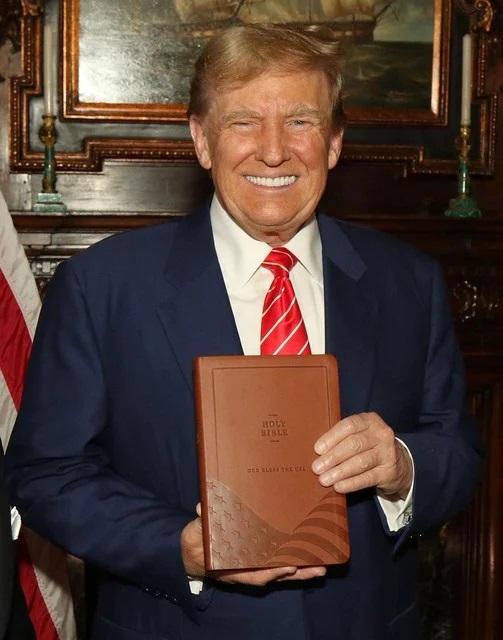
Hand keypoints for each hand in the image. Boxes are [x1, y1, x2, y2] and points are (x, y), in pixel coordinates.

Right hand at [181, 504, 326, 584]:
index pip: (253, 574)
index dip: (269, 573)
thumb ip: (201, 522)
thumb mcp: (196, 532)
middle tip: (318, 569)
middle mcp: (246, 570)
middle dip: (297, 574)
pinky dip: (293, 562)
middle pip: (275, 575)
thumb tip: (202, 508)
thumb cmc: (196, 542)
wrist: (193, 551)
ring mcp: (253, 566)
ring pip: (280, 571)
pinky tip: (309, 557)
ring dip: (301, 570)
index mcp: (232, 567)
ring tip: (322, 566)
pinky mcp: (258, 559)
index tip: (285, 568)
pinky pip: (278, 562)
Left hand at [311, 412, 412, 498]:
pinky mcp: (389, 472)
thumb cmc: (369, 446)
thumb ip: (341, 438)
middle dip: (333, 457)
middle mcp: (381, 434)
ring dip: (340, 471)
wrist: (399, 463)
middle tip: (317, 468)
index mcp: (370, 421)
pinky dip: (351, 483)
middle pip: (354, 444)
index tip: (317, 449)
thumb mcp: (359, 434)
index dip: (332, 437)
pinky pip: (367, 478)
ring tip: (324, 479)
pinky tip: (339, 486)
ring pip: (360, 462)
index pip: (349, 426)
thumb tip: (317, 452)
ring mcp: (387, 453)